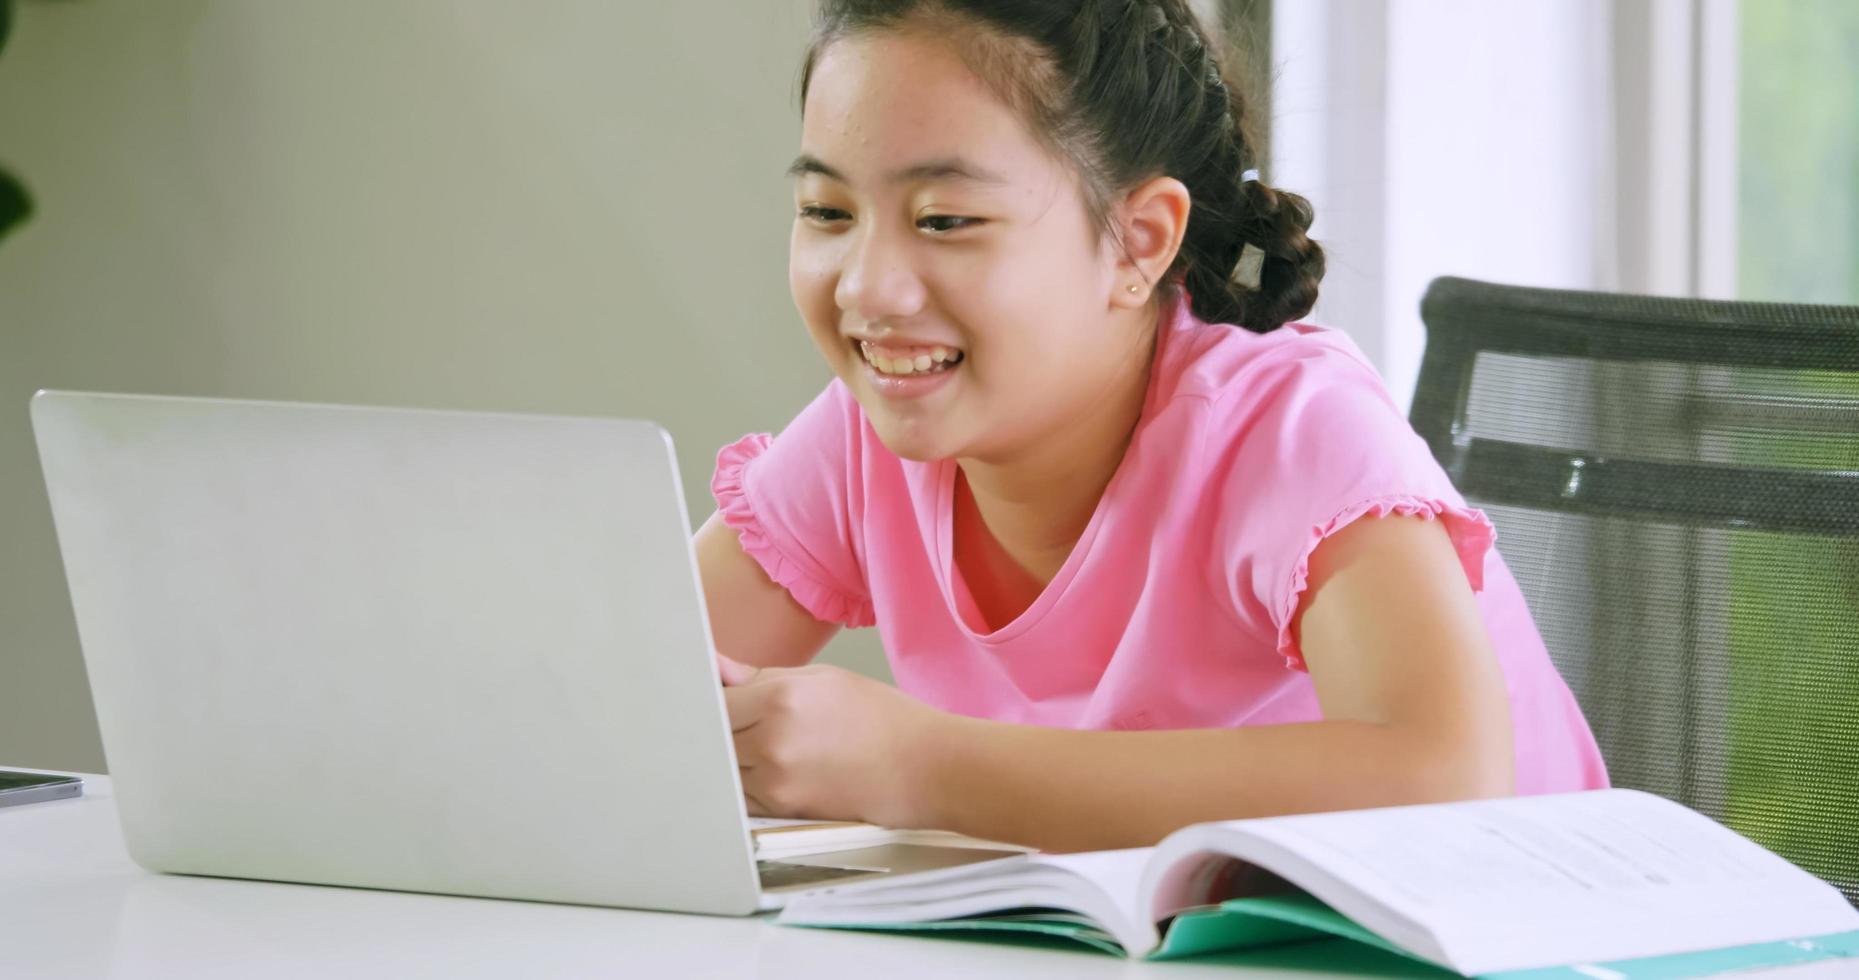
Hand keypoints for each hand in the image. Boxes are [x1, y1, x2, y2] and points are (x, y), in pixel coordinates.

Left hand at [718, 653, 940, 827]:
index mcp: (781, 698)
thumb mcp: (824, 679)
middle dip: (719, 727)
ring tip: (765, 745)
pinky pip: (741, 795)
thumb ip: (761, 677)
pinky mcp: (783, 809)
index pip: (713, 699)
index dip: (711, 698)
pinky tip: (774, 769)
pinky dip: (745, 783)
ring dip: (730, 757)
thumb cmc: (883, 719)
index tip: (715, 697)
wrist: (925, 769)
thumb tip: (718, 668)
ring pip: (722, 768)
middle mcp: (771, 741)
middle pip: (712, 735)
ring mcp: (775, 780)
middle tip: (740, 721)